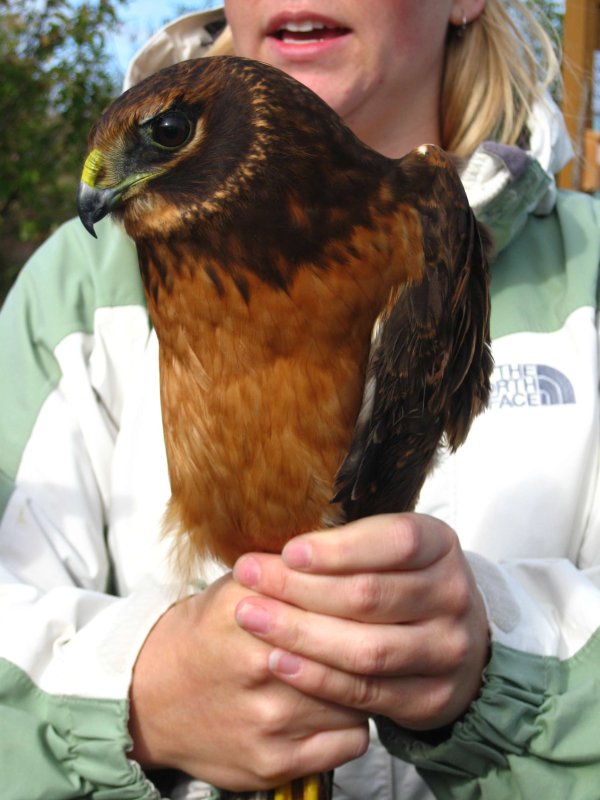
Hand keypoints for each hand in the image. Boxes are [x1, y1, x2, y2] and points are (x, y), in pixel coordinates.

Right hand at [128, 574, 367, 790]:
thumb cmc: (207, 635)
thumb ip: (291, 569)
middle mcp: (257, 661)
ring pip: (359, 695)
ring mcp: (267, 717)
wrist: (151, 696)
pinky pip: (352, 739)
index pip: (334, 597)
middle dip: (373, 638)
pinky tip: (335, 707)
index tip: (379, 594)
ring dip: (365, 682)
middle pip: (351, 647)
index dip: (365, 596)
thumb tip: (352, 551)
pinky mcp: (274, 761)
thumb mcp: (238, 585)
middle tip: (382, 631)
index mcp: (249, 606)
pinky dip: (353, 723)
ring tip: (351, 669)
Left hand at [233, 513, 489, 731]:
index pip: (395, 541)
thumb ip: (346, 545)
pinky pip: (366, 691)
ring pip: (366, 648)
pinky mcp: (432, 697)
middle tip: (248, 578)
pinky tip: (279, 660)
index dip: (339, 548)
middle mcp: (452, 596)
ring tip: (253, 618)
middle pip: (370, 595)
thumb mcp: (387, 549)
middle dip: (300, 588)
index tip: (287, 551)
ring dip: (301, 634)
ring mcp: (448, 650)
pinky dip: (317, 677)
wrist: (451, 642)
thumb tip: (274, 542)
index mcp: (440, 545)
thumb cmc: (400, 581)